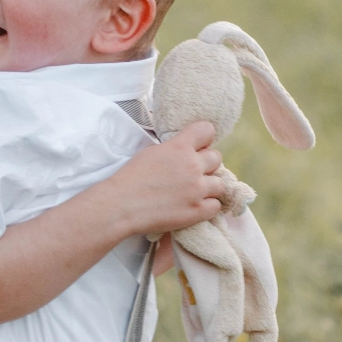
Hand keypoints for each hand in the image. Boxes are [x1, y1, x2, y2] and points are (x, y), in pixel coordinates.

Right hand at [111, 121, 223, 238]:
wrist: (122, 205)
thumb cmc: (131, 178)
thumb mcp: (152, 152)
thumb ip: (174, 149)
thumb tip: (186, 150)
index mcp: (179, 147)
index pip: (207, 130)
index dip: (204, 139)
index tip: (199, 146)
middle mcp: (193, 165)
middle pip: (216, 158)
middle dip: (206, 164)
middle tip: (193, 173)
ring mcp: (197, 189)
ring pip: (220, 183)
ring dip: (209, 187)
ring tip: (194, 192)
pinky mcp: (198, 210)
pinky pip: (216, 205)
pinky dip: (207, 206)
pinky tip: (193, 206)